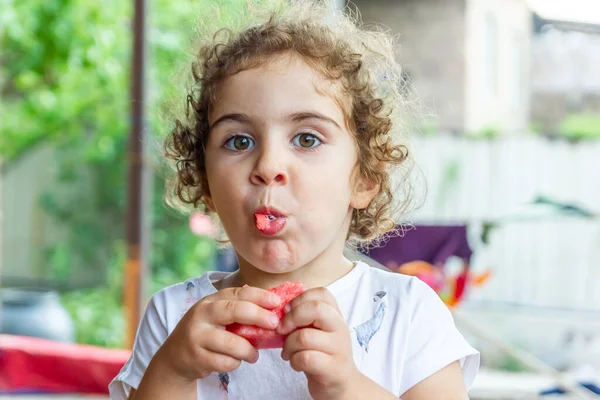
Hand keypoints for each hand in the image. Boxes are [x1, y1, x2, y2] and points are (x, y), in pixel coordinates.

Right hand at [156, 286, 281, 381]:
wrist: (175, 355)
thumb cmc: (206, 332)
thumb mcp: (217, 315)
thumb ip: (238, 310)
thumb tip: (274, 309)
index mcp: (211, 300)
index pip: (238, 293)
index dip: (259, 296)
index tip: (277, 302)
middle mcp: (202, 314)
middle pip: (234, 310)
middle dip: (258, 316)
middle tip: (274, 323)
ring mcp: (197, 336)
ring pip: (232, 343)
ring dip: (249, 350)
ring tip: (254, 355)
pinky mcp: (197, 357)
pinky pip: (225, 362)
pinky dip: (235, 363)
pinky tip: (234, 361)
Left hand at [278, 287, 360, 399]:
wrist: (340, 384)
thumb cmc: (322, 354)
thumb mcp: (316, 331)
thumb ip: (304, 318)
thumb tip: (278, 309)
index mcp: (336, 315)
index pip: (322, 293)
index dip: (300, 298)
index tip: (287, 310)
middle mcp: (340, 328)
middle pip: (316, 308)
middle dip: (291, 318)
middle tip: (281, 330)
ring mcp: (339, 348)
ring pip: (304, 336)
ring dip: (288, 345)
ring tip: (288, 352)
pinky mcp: (333, 368)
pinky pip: (305, 358)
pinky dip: (294, 361)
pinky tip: (295, 363)